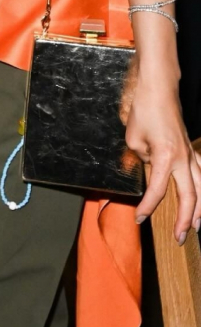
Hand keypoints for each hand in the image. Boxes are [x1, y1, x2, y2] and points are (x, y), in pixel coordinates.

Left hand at [126, 73, 200, 241]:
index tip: (140, 218)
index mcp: (166, 157)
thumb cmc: (145, 110)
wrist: (159, 89)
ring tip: (196, 226)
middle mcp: (183, 159)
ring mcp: (189, 153)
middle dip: (184, 220)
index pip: (158, 190)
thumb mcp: (133, 137)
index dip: (148, 207)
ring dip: (200, 209)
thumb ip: (140, 157)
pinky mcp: (190, 148)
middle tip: (178, 238)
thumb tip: (148, 166)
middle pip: (189, 197)